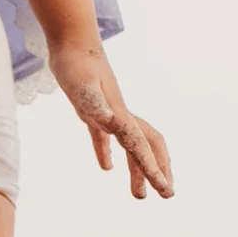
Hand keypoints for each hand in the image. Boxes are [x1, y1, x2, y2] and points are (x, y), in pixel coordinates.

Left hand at [48, 39, 172, 199]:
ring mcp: (108, 113)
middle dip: (158, 171)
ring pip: (131, 146)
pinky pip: (105, 138)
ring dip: (137, 169)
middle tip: (166, 195)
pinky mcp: (92, 109)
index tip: (165, 190)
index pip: (140, 148)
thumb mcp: (82, 86)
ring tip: (139, 194)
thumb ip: (96, 104)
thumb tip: (111, 122)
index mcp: (118, 116)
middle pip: (147, 147)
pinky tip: (107, 167)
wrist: (71, 41)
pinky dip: (107, 153)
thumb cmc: (75, 63)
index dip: (152, 170)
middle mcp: (118, 116)